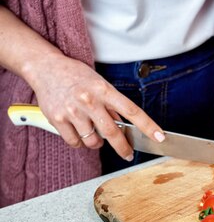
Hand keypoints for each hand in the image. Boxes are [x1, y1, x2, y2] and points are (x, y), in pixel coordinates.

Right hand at [26, 53, 163, 160]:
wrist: (46, 68)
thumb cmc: (76, 76)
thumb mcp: (100, 84)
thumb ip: (112, 106)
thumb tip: (125, 127)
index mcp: (104, 90)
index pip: (132, 111)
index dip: (148, 126)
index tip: (160, 137)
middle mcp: (89, 100)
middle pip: (113, 132)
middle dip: (123, 148)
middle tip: (128, 154)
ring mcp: (72, 110)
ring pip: (93, 141)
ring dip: (97, 143)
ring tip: (94, 132)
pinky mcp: (57, 119)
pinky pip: (75, 142)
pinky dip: (79, 142)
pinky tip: (78, 132)